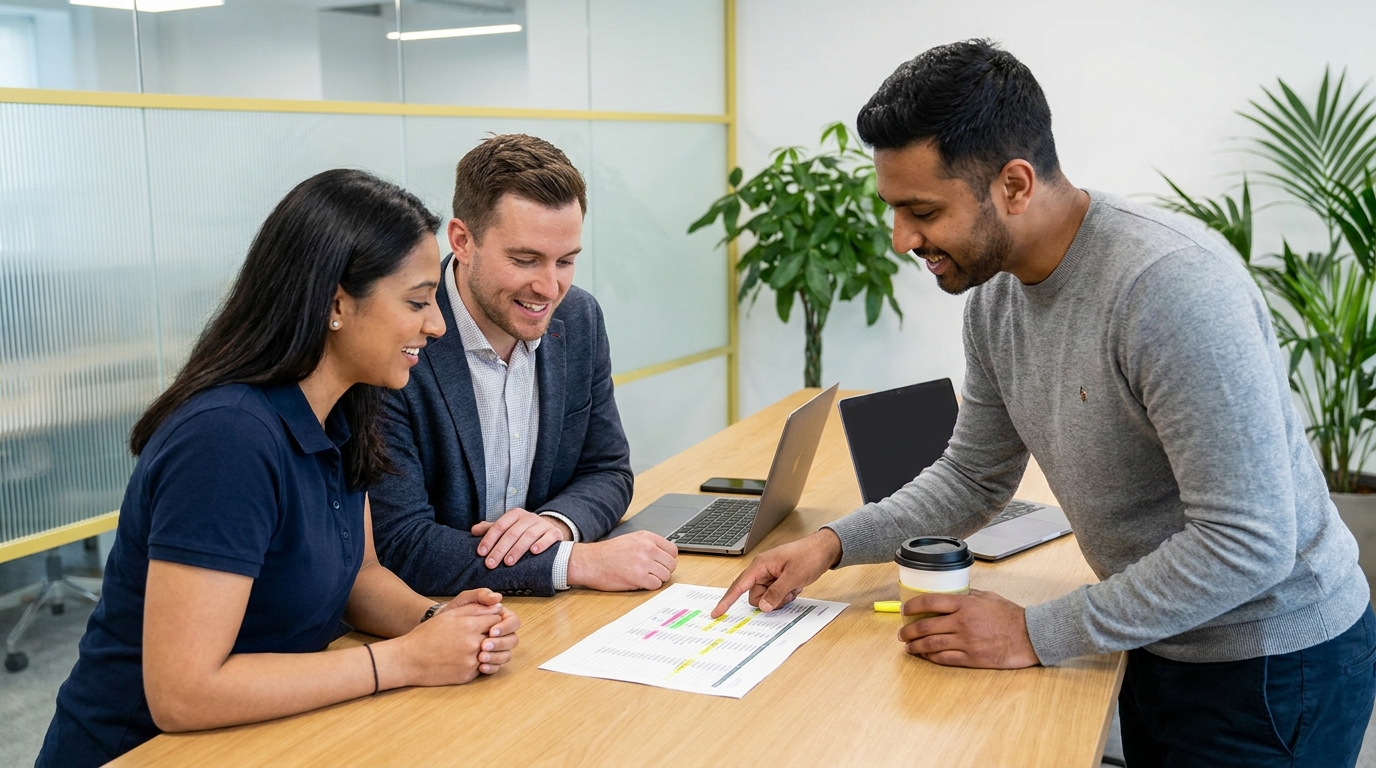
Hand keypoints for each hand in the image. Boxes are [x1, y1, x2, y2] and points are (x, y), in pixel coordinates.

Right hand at [390, 589, 519, 685]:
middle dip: (497, 636)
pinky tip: (467, 659)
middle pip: (499, 638)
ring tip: (480, 648)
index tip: (490, 622)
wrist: (408, 659)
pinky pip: (482, 669)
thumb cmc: (426, 635)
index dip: (495, 620)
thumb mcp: (449, 615)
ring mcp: (471, 661)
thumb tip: (497, 606)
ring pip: (493, 655)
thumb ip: (475, 609)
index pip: (497, 619)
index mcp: (470, 625)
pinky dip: (479, 664)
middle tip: (489, 636)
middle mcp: (473, 644)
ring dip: (491, 651)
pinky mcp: (467, 675)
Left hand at [472, 508, 571, 568]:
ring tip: (508, 563)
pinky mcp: (555, 533)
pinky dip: (542, 544)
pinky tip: (534, 552)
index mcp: (515, 515)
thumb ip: (491, 529)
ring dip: (518, 549)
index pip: (499, 526)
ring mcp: (543, 524)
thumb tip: (473, 530)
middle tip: (491, 564)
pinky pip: (549, 537)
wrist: (549, 530)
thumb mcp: (508, 528)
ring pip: (529, 535)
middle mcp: (529, 517)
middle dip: (500, 549)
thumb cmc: (523, 531)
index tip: (481, 553)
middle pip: (512, 533)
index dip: (489, 539)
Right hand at [567, 531, 677, 590]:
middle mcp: (647, 548)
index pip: (673, 550)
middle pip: (671, 564)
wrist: (590, 562)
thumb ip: (649, 545)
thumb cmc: (608, 553)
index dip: (668, 559)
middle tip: (652, 573)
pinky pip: (656, 585)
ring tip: (644, 577)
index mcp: (647, 537)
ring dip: (657, 579)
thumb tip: (667, 556)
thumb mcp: (631, 539)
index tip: (661, 564)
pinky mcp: (638, 577)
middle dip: (664, 570)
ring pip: (665, 575)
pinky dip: (649, 586)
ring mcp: (643, 562)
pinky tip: (639, 582)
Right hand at [711, 529, 841, 616]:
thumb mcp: (793, 576)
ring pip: (767, 598)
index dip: (727, 600)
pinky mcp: (778, 579)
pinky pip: (776, 595)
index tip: (717, 612)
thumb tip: (762, 606)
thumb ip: (776, 592)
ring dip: (781, 598)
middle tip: (788, 592)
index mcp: (761, 565)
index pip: (739, 585)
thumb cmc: (809, 556)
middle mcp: (762, 570)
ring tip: (794, 587)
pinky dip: (786, 595)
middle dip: (770, 600)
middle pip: (756, 596)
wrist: (825, 548)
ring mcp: (771, 575)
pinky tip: (796, 586)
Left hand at [898, 588, 1039, 668]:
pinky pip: (944, 658)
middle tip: (901, 633)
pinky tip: (925, 655)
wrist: (1029, 636)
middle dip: (908, 631)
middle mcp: (962, 623)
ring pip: (931, 645)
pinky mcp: (971, 658)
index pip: (930, 602)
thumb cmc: (1010, 615)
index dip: (912, 606)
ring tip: (908, 646)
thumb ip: (967, 595)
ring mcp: (966, 642)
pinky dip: (930, 657)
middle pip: (926, 626)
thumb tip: (950, 593)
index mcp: (965, 604)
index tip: (904, 610)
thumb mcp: (987, 597)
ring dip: (915, 646)